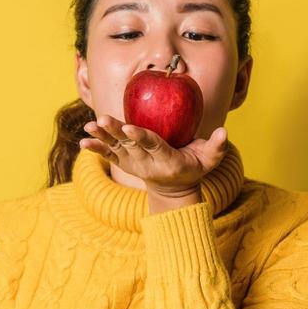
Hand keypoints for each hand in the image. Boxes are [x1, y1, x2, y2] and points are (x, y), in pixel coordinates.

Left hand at [79, 114, 229, 196]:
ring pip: (115, 148)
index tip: (129, 127)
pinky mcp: (124, 163)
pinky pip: (107, 155)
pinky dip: (96, 148)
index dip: (140, 137)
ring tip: (88, 126)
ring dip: (101, 137)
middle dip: (115, 132)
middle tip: (102, 119)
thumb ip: (217, 146)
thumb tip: (224, 132)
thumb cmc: (194, 167)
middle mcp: (146, 163)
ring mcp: (133, 163)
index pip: (152, 145)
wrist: (173, 189)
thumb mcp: (210, 160)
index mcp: (166, 160)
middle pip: (129, 145)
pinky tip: (83, 140)